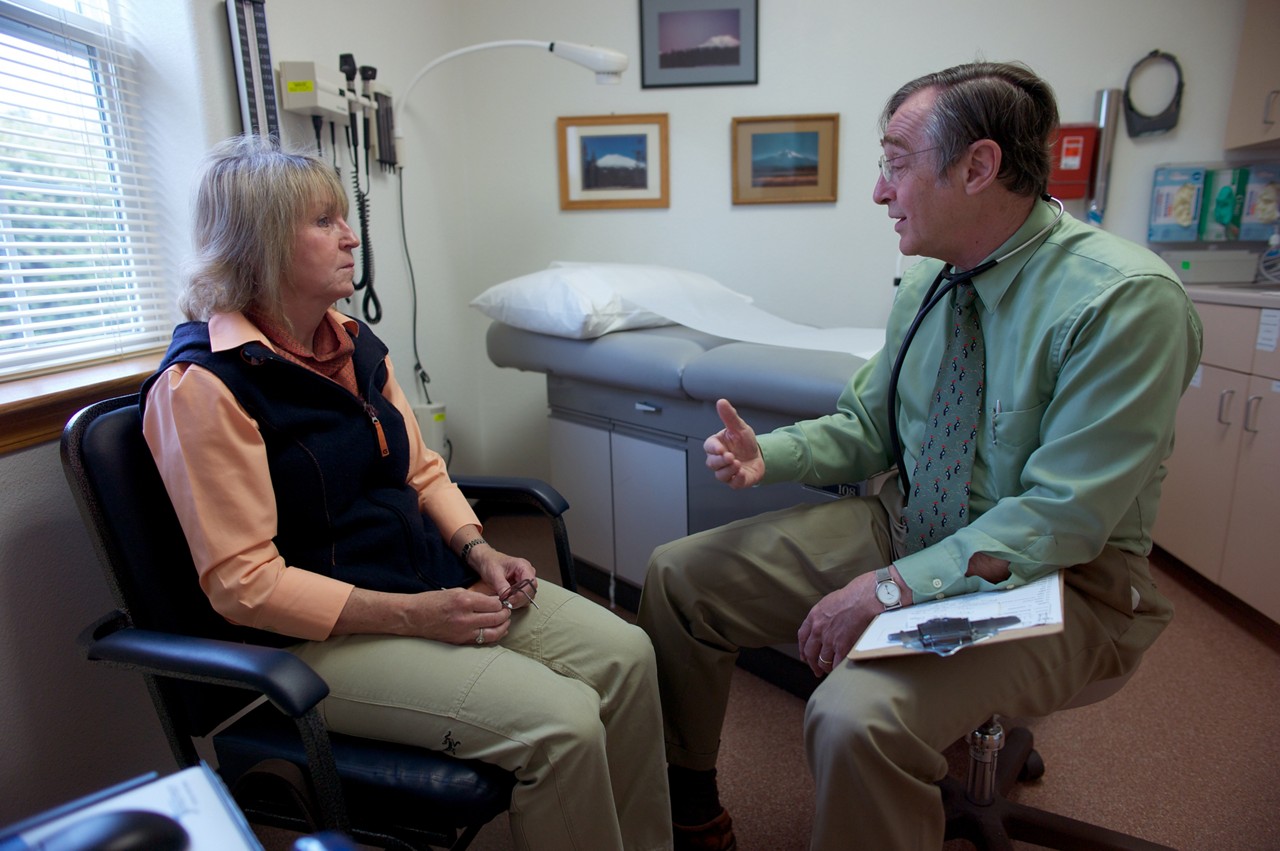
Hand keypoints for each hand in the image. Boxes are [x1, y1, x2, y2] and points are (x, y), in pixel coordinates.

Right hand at [335, 585, 511, 644]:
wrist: (413, 617)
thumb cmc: (433, 601)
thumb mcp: (455, 591)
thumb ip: (476, 597)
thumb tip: (495, 601)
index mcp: (464, 601)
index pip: (494, 603)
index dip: (502, 602)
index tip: (503, 600)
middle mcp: (465, 618)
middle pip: (497, 618)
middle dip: (505, 614)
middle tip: (507, 610)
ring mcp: (463, 632)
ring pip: (493, 633)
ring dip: (503, 627)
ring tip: (505, 621)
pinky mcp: (460, 641)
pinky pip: (483, 641)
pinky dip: (493, 636)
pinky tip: (497, 631)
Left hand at [470, 546, 538, 609]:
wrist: (486, 561)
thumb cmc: (491, 563)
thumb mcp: (494, 573)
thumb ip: (501, 585)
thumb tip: (507, 596)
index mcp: (523, 566)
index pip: (531, 583)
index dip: (522, 593)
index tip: (510, 600)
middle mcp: (527, 573)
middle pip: (531, 591)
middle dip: (519, 599)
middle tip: (506, 602)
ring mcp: (525, 581)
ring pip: (528, 597)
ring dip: (517, 602)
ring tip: (505, 601)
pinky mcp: (521, 587)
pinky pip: (523, 598)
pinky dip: (515, 602)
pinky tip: (507, 600)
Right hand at [704, 398, 764, 488]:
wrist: (759, 456)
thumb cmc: (744, 442)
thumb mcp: (739, 427)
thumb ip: (729, 416)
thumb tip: (722, 402)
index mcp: (716, 445)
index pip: (708, 447)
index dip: (713, 449)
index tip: (720, 449)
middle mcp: (719, 460)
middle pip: (712, 463)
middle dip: (720, 461)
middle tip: (730, 456)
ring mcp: (726, 471)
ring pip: (720, 475)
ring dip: (728, 470)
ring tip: (738, 463)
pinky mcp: (735, 481)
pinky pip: (732, 483)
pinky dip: (737, 479)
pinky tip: (742, 473)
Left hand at [798, 566, 915, 675]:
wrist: (865, 598)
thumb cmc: (853, 596)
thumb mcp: (830, 601)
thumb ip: (824, 615)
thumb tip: (826, 623)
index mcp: (814, 616)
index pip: (802, 636)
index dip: (802, 648)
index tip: (805, 655)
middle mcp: (818, 629)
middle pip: (810, 652)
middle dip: (812, 663)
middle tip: (816, 669)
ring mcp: (830, 639)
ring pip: (822, 661)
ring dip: (825, 668)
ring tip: (829, 671)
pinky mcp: (843, 646)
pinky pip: (836, 664)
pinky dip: (836, 669)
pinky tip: (838, 671)